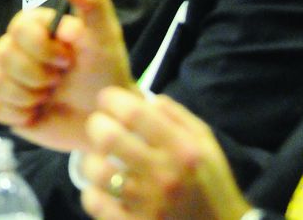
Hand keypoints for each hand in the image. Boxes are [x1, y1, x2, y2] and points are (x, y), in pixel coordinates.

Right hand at [0, 0, 133, 151]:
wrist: (104, 116)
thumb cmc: (105, 72)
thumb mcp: (106, 37)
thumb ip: (93, 3)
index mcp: (36, 26)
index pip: (18, 28)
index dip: (41, 47)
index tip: (67, 59)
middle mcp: (17, 47)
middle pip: (2, 54)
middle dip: (36, 74)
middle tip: (58, 80)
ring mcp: (7, 76)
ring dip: (29, 95)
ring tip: (49, 96)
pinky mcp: (4, 105)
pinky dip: (20, 114)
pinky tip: (38, 112)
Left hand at [78, 88, 250, 219]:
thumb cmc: (211, 186)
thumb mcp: (206, 145)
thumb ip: (178, 117)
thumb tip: (147, 98)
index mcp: (182, 150)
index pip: (134, 112)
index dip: (111, 100)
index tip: (107, 101)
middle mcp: (163, 175)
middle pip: (108, 137)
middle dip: (96, 125)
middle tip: (99, 128)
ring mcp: (147, 204)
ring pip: (97, 171)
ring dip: (91, 160)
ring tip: (98, 160)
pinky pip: (96, 203)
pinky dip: (92, 193)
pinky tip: (101, 189)